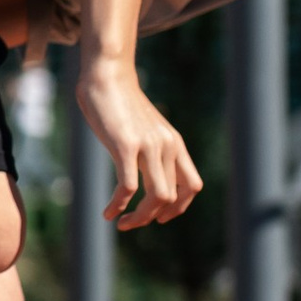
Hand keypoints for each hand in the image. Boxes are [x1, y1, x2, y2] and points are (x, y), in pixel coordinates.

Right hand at [76, 54, 203, 230]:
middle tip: (130, 223)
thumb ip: (151, 150)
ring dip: (139, 218)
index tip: (159, 217)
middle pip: (172, 198)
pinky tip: (108, 212)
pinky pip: (127, 187)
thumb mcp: (146, 129)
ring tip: (121, 223)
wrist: (108, 76)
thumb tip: (144, 175)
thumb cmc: (121, 104)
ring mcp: (148, 145)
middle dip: (151, 218)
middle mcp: (166, 146)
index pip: (192, 186)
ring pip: (156, 197)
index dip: (179, 208)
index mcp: (174, 143)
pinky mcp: (125, 145)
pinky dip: (118, 206)